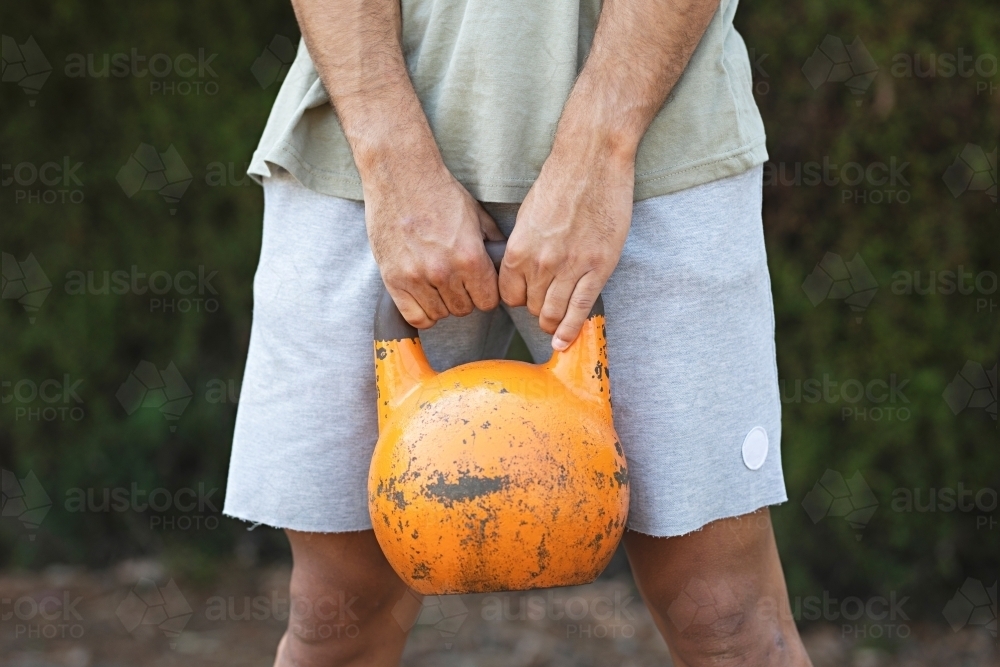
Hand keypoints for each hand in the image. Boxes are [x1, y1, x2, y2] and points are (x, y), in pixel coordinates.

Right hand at [364, 154, 504, 328]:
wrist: (401, 175)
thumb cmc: (439, 191)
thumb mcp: (476, 215)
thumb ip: (492, 243)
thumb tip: (504, 264)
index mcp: (470, 257)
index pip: (488, 301)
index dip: (485, 294)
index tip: (478, 285)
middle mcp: (444, 271)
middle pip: (464, 309)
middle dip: (464, 297)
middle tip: (456, 281)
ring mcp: (416, 277)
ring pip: (439, 314)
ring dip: (441, 303)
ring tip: (438, 284)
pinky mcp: (393, 279)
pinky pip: (414, 316)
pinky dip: (421, 311)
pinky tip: (423, 297)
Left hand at [499, 135, 634, 349]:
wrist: (592, 161)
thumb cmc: (559, 182)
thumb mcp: (526, 217)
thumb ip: (522, 248)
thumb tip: (520, 273)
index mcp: (518, 249)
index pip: (509, 296)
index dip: (517, 300)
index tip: (526, 298)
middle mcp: (541, 263)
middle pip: (531, 307)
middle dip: (536, 311)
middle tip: (544, 309)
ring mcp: (571, 267)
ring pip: (554, 313)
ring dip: (553, 323)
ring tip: (554, 327)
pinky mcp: (598, 268)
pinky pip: (581, 308)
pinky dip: (572, 329)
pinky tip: (565, 341)